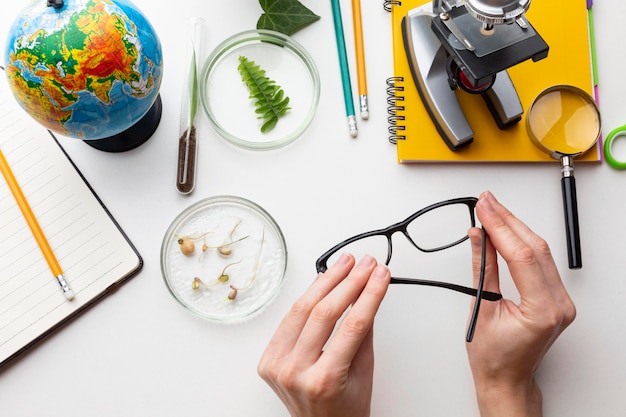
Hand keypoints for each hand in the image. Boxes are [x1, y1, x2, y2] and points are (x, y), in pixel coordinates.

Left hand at [258, 254, 389, 416]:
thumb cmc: (345, 406)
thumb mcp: (364, 372)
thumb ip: (363, 332)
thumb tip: (367, 292)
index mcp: (323, 381)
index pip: (352, 326)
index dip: (368, 295)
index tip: (380, 276)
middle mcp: (295, 372)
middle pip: (324, 313)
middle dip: (349, 282)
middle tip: (365, 264)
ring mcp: (277, 365)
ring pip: (301, 309)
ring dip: (326, 281)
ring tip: (345, 264)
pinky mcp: (267, 358)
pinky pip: (289, 318)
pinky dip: (307, 297)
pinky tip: (323, 282)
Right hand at [466, 191, 575, 416]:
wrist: (507, 379)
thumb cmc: (494, 358)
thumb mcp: (481, 310)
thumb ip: (482, 268)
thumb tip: (478, 237)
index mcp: (542, 311)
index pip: (521, 255)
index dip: (499, 227)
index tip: (483, 209)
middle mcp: (559, 304)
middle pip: (535, 247)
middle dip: (507, 220)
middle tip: (486, 202)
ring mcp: (561, 300)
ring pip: (540, 251)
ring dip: (515, 227)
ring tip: (492, 210)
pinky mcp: (556, 297)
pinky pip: (541, 261)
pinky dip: (521, 242)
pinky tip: (505, 231)